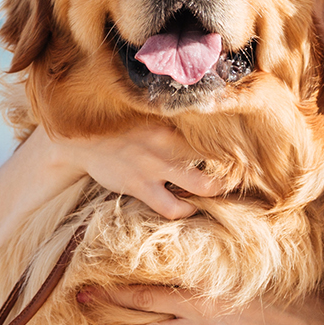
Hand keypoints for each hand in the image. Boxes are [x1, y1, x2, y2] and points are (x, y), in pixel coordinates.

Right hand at [35, 124, 222, 219]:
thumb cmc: (120, 127)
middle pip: (217, 158)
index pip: (212, 130)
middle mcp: (166, 142)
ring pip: (202, 186)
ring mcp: (154, 166)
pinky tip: (189, 206)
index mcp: (170, 120)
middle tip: (239, 173)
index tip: (243, 148)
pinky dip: (186, 210)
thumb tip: (204, 116)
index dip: (233, 141)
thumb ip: (172, 120)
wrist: (81, 141)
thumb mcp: (146, 114)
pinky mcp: (141, 186)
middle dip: (232, 169)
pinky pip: (172, 207)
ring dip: (215, 192)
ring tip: (218, 192)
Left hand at [86, 285, 297, 324]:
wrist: (293, 321)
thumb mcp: (227, 272)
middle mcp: (197, 318)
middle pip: (144, 318)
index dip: (117, 291)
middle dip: (110, 315)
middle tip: (80, 307)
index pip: (147, 292)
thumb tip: (164, 261)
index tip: (91, 285)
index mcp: (198, 292)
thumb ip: (196, 271)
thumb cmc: (261, 288)